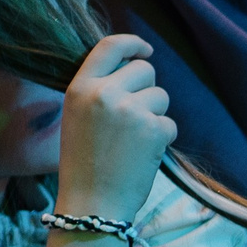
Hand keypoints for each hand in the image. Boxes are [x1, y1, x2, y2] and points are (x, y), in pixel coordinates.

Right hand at [53, 34, 175, 226]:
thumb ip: (99, 89)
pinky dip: (161, 139)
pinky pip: (170, 123)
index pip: (110, 46)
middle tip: (133, 116)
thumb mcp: (77, 117)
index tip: (145, 50)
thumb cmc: (83, 163)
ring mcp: (130, 110)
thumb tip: (134, 64)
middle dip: (146, 89)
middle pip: (144, 70)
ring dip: (155, 115)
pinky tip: (142, 155)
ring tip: (133, 141)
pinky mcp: (153, 130)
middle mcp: (104, 93)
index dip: (133, 43)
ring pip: (161, 96)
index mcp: (80, 88)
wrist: (91, 203)